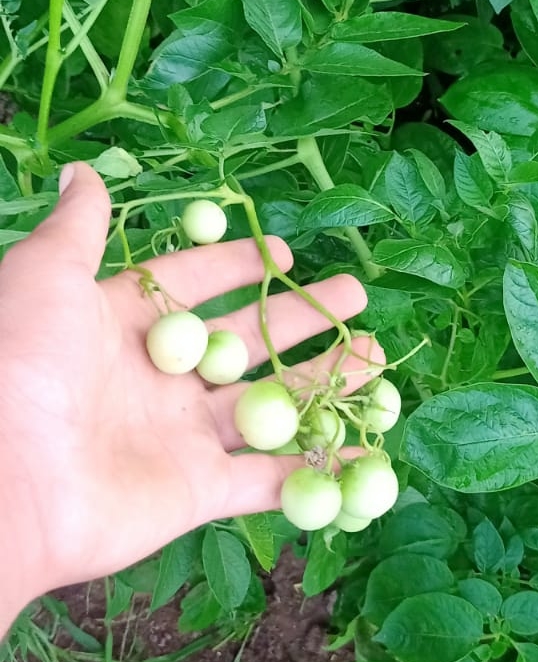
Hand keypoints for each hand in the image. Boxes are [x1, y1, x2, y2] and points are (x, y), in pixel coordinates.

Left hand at [0, 163, 380, 628]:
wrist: (6, 477)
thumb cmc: (20, 363)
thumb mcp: (45, 275)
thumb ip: (78, 227)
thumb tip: (80, 170)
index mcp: (119, 324)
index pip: (192, 285)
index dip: (238, 265)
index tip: (286, 252)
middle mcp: (154, 379)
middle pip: (244, 341)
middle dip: (300, 318)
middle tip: (356, 295)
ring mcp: (177, 437)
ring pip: (267, 404)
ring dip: (323, 383)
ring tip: (377, 357)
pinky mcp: (196, 491)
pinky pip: (270, 478)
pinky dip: (320, 470)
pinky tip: (370, 454)